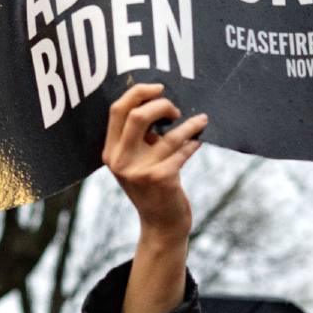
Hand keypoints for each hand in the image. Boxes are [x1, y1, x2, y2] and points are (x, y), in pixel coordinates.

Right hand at [102, 82, 207, 241]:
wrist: (161, 225)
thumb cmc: (152, 188)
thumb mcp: (135, 163)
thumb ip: (138, 138)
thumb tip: (159, 101)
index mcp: (110, 152)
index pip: (116, 110)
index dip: (138, 92)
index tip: (158, 88)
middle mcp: (120, 161)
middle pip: (136, 115)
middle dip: (161, 104)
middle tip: (175, 109)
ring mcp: (140, 171)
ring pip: (168, 134)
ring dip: (189, 124)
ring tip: (201, 121)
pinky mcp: (161, 178)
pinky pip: (182, 150)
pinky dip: (193, 143)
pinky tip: (198, 142)